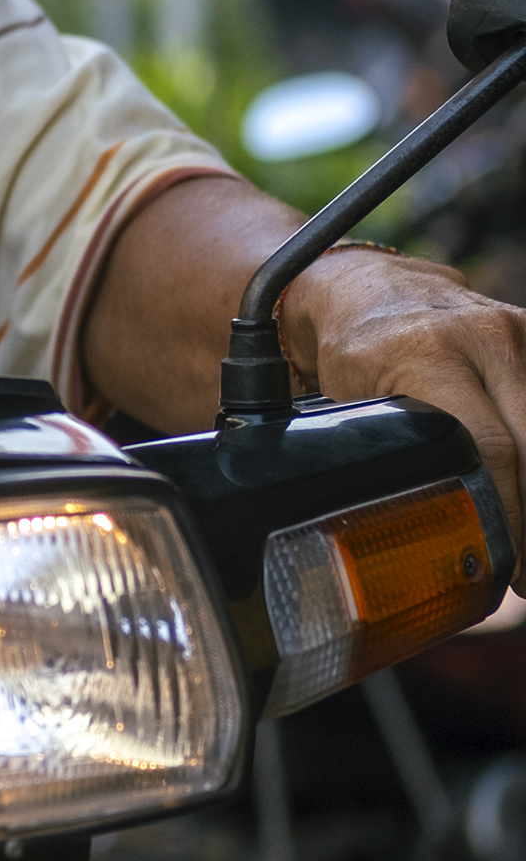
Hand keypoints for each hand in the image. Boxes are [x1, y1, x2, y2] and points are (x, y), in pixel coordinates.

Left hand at [281, 250, 525, 569]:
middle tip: (524, 576)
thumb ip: (385, 458)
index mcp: (430, 354)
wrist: (367, 284)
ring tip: (525, 546)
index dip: (507, 514)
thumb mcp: (352, 403)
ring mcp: (515, 331)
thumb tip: (404, 536)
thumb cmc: (352, 349)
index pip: (493, 449)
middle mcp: (484, 337)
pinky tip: (521, 489)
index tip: (509, 565)